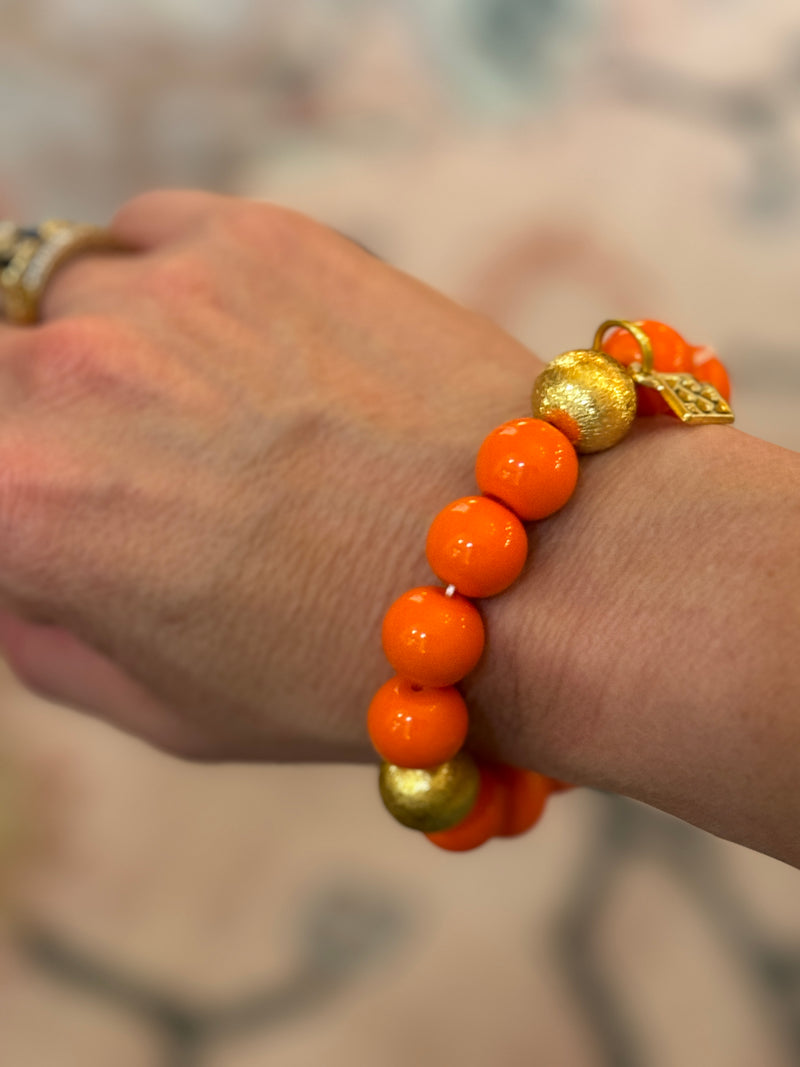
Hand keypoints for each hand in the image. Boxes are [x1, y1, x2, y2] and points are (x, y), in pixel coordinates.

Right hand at [0, 190, 537, 760]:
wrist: (536, 573)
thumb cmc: (351, 667)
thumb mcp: (163, 707)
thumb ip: (46, 630)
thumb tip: (20, 564)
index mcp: (23, 504)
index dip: (16, 486)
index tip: (55, 499)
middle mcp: (75, 374)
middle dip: (35, 421)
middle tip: (118, 466)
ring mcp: (169, 289)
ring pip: (71, 295)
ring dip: (106, 350)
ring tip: (206, 414)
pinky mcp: (258, 234)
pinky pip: (149, 235)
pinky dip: (165, 285)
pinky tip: (234, 346)